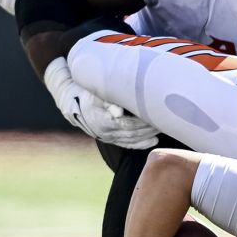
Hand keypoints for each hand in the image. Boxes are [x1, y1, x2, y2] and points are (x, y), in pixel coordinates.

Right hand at [44, 58, 159, 148]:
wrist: (72, 102)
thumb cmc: (87, 92)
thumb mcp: (95, 92)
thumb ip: (108, 101)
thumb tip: (119, 112)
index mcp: (103, 121)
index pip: (128, 125)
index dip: (143, 122)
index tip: (155, 116)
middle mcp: (105, 132)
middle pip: (133, 134)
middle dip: (149, 128)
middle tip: (164, 121)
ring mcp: (108, 137)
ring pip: (132, 140)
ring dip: (148, 136)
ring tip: (161, 128)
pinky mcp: (110, 138)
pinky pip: (127, 144)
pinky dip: (141, 144)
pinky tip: (153, 140)